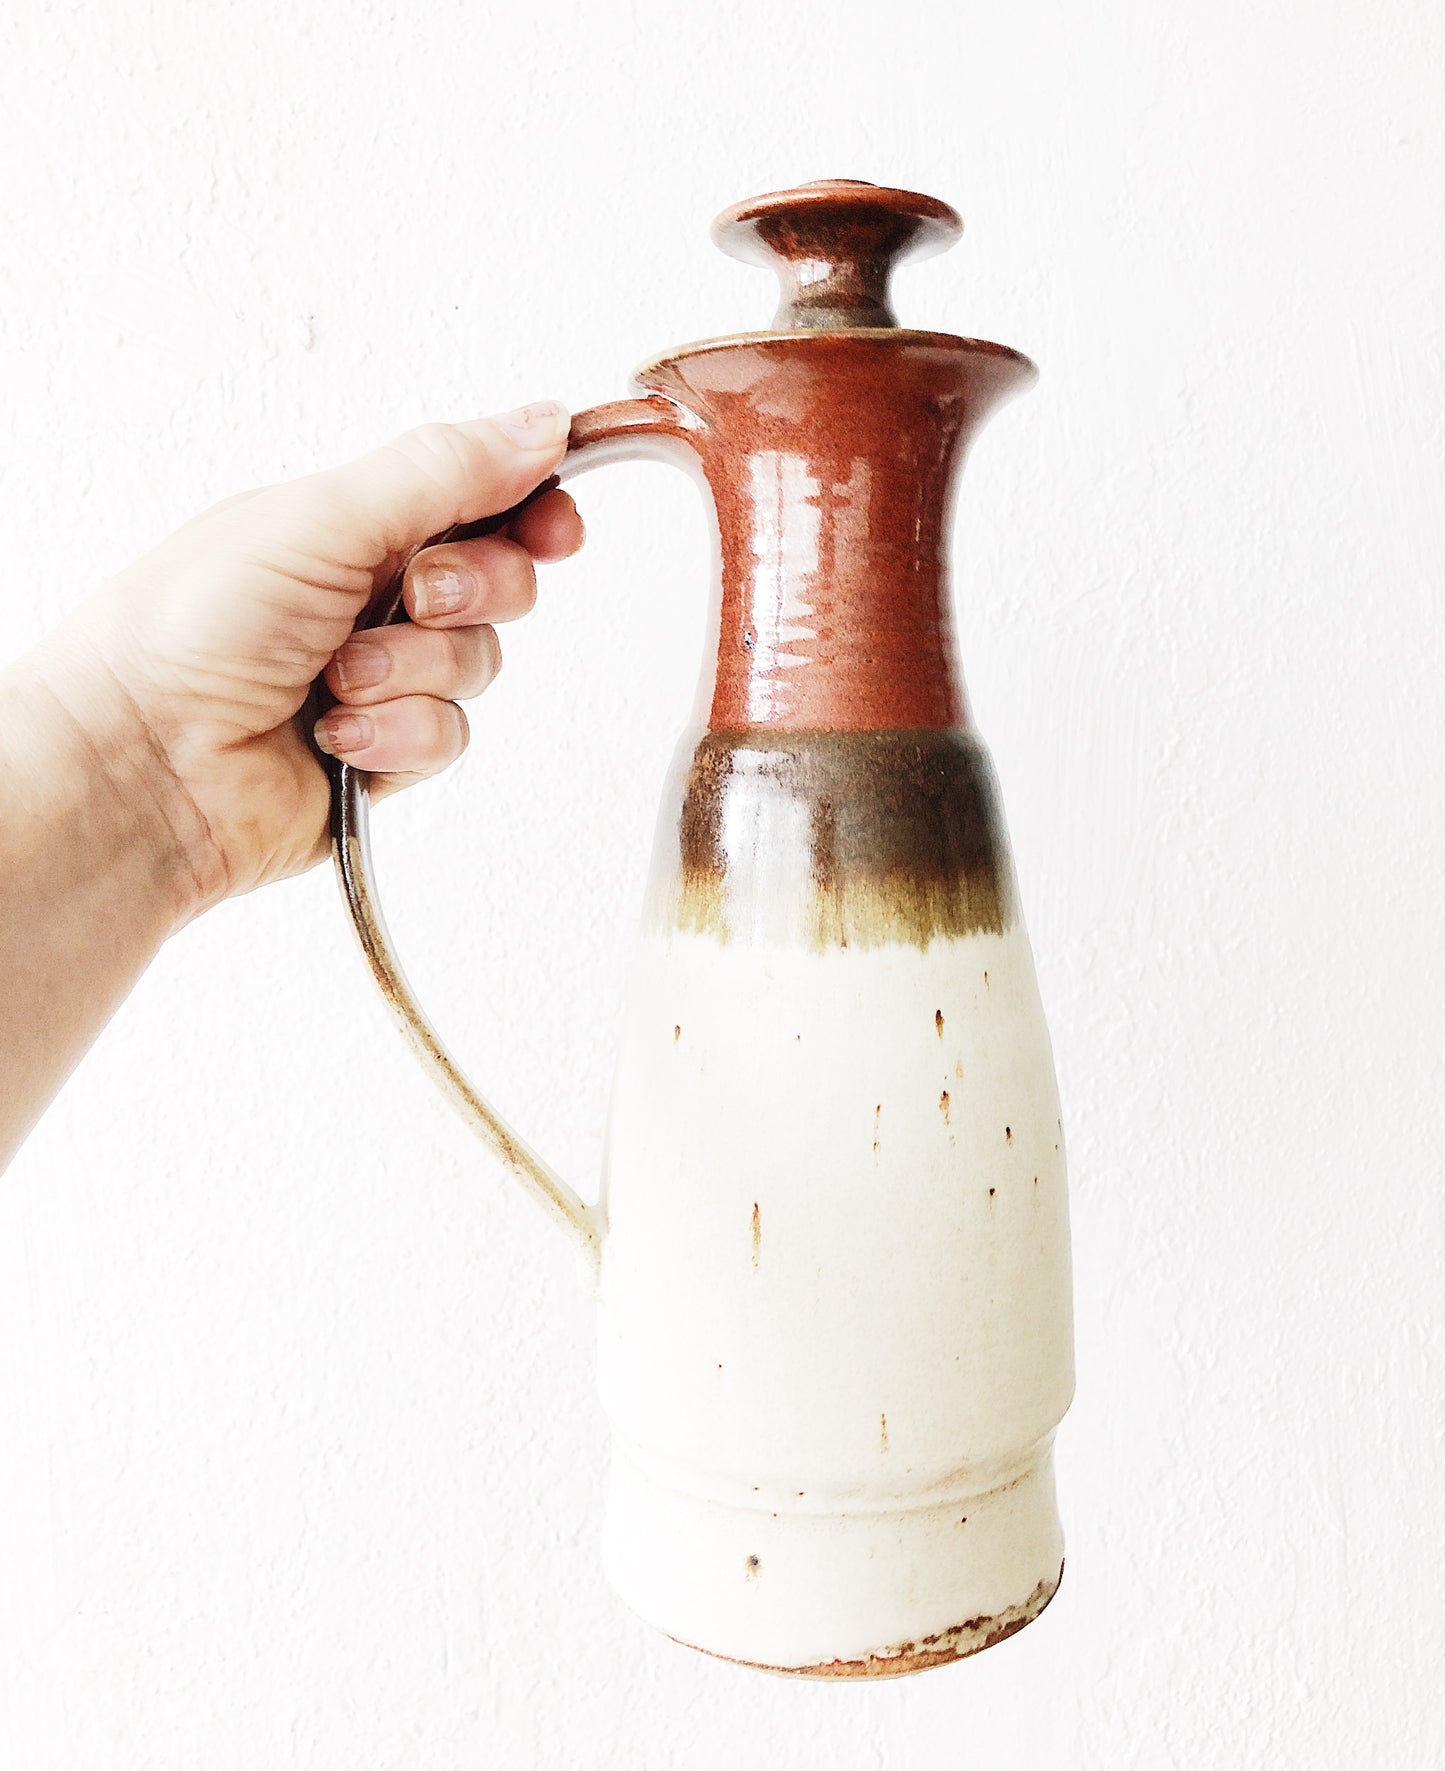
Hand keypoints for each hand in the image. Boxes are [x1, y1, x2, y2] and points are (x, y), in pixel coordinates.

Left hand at [24, 401, 581, 917]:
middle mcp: (374, 595)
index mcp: (355, 520)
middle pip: (500, 581)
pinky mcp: (386, 753)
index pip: (481, 497)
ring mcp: (383, 677)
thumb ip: (442, 472)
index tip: (552, 526)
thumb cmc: (188, 628)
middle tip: (414, 599)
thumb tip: (542, 424)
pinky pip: (449, 738)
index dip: (530, 508)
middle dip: (470, 592)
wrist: (142, 764)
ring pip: (478, 666)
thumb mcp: (322, 518)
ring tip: (338, 680)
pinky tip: (335, 737)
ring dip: (414, 673)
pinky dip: (397, 736)